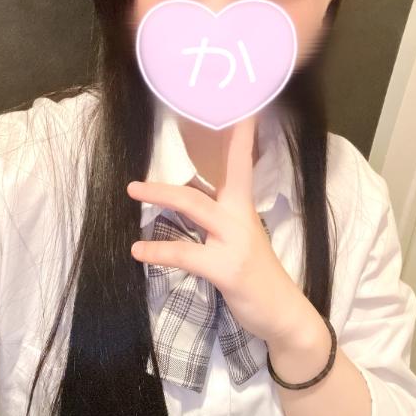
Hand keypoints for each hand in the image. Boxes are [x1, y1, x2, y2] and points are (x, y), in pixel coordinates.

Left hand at [126, 112, 318, 347]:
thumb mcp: (240, 235)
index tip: (236, 102)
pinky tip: (138, 252)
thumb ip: (217, 213)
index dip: (238, 131)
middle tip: (137, 176)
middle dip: (169, 175)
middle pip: (205, 182)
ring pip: (193, 207)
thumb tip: (187, 192)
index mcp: (243, 206)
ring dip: (160, 196)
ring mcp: (235, 241)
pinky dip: (158, 252)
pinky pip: (186, 253)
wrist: (282, 313)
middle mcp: (240, 216)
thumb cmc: (256, 272)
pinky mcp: (227, 268)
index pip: (240, 159)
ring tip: (132, 191)